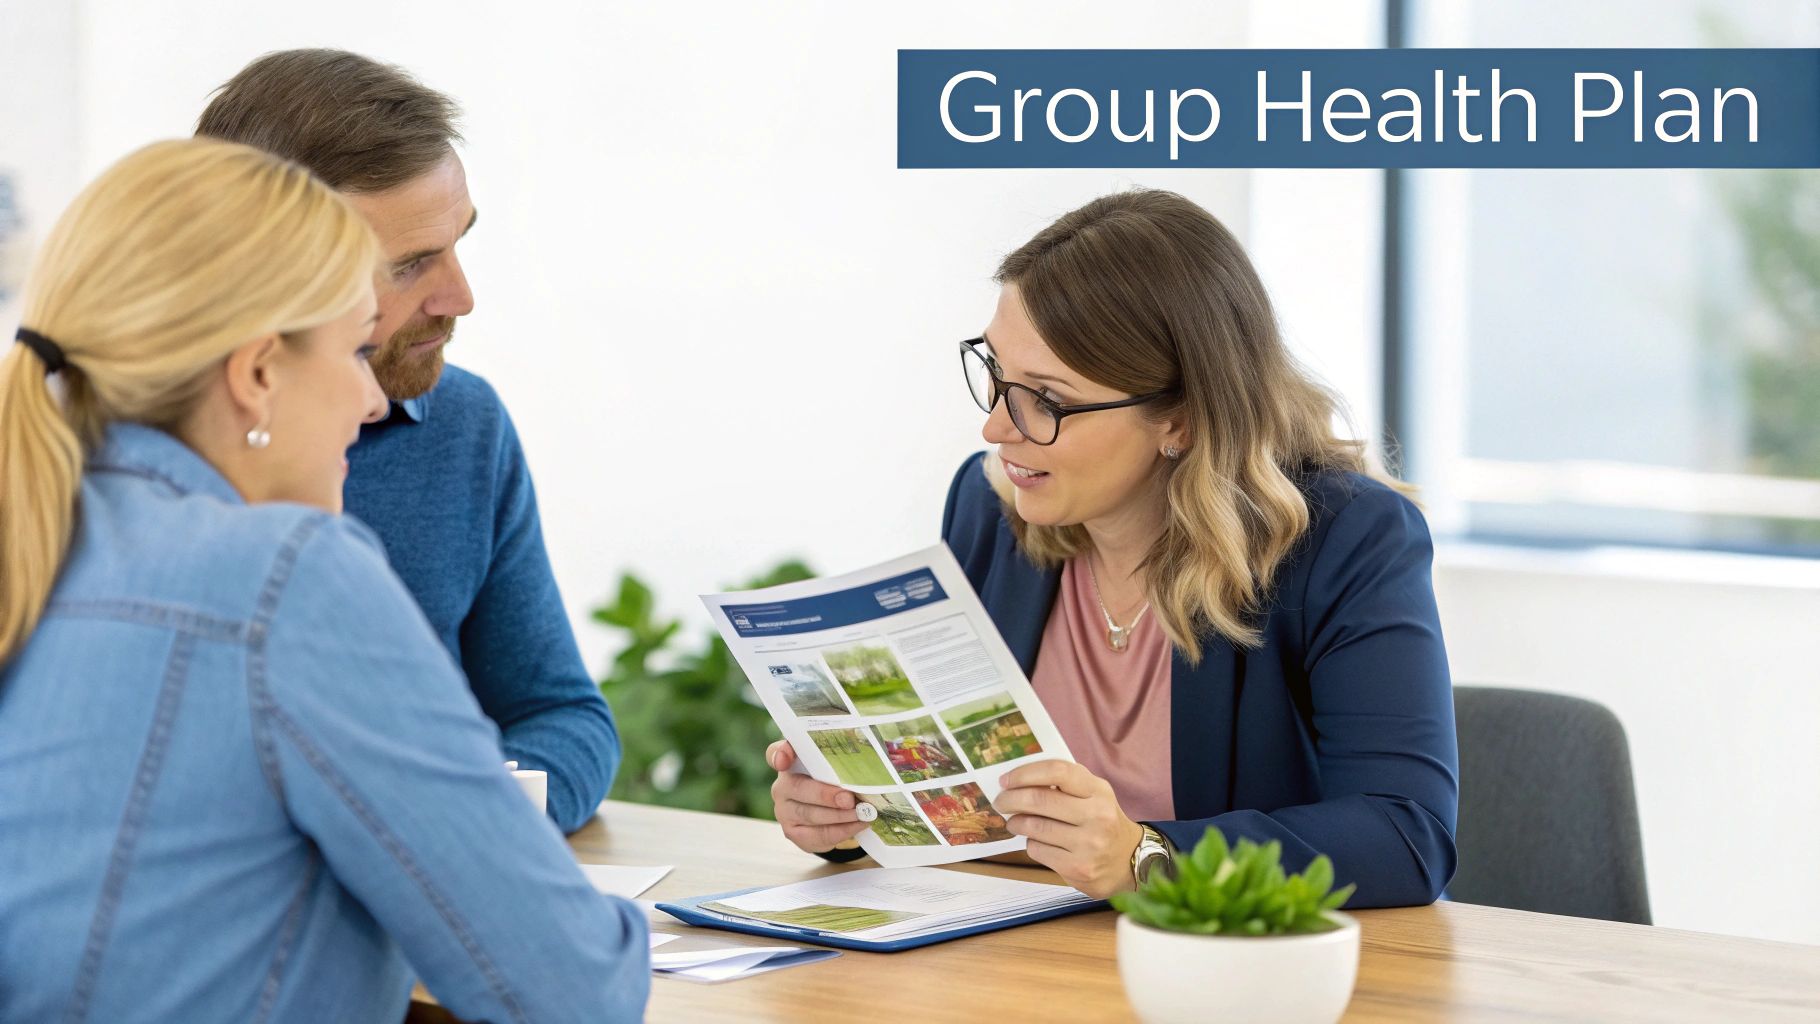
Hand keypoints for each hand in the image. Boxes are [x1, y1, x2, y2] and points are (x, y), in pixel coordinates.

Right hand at [767, 740, 869, 853]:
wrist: (829, 812)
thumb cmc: (833, 780)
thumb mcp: (836, 766)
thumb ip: (843, 761)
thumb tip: (872, 765)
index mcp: (789, 761)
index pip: (776, 753)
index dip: (780, 755)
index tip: (784, 760)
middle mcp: (782, 786)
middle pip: (798, 788)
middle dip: (826, 795)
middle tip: (849, 799)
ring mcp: (784, 811)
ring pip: (810, 814)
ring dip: (839, 815)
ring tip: (862, 813)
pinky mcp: (793, 832)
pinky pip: (817, 834)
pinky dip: (842, 830)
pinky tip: (858, 824)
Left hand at [993, 759, 1143, 898]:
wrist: (1129, 861)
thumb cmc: (1101, 821)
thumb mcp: (1093, 795)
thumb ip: (1064, 785)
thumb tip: (1018, 780)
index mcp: (1098, 790)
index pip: (1058, 771)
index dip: (1025, 773)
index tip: (1006, 779)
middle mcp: (1097, 815)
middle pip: (1040, 800)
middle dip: (1011, 799)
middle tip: (1001, 801)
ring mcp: (1088, 844)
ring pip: (1034, 827)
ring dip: (1017, 823)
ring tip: (1015, 823)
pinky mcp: (1078, 868)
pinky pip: (1038, 850)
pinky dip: (1030, 844)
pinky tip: (1037, 842)